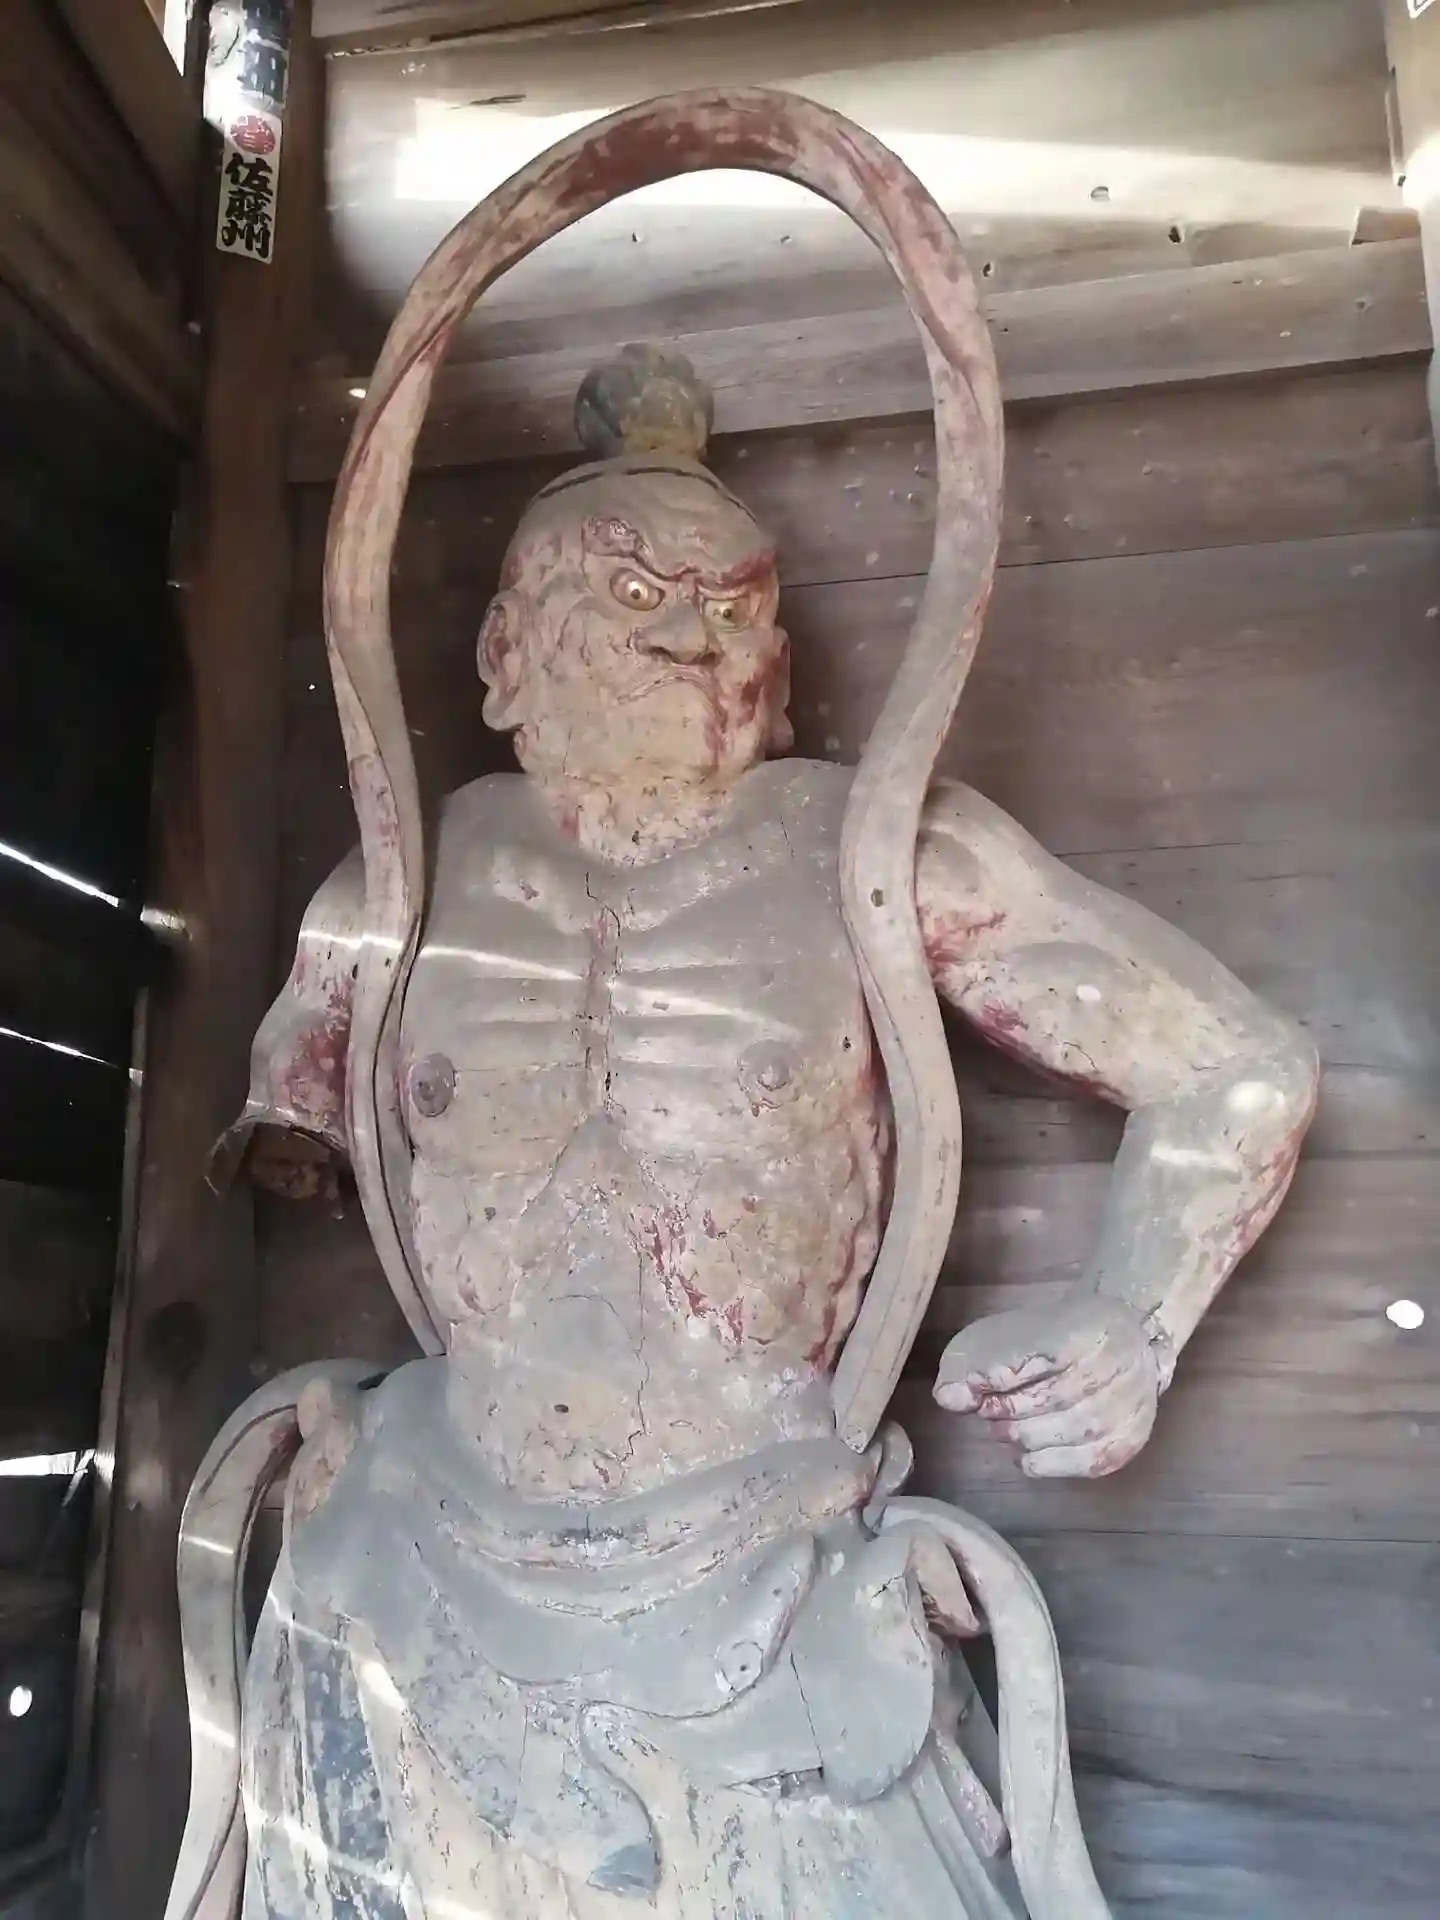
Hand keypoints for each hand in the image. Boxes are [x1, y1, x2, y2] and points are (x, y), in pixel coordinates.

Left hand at [933, 1293, 1161, 1478]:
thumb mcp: (1022, 1329)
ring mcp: (1130, 1406)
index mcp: (1091, 1325)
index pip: (1042, 1356)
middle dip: (1010, 1411)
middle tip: (986, 1412)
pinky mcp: (1130, 1439)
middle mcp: (1120, 1365)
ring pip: (1071, 1432)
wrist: (1129, 1338)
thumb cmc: (1061, 1335)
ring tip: (1002, 1430)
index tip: (973, 1387)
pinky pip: (1086, 1462)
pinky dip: (1048, 1464)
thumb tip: (948, 1398)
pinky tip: (1027, 1456)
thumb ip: (983, 1359)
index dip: (1001, 1377)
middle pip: (1056, 1398)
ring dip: (1025, 1437)